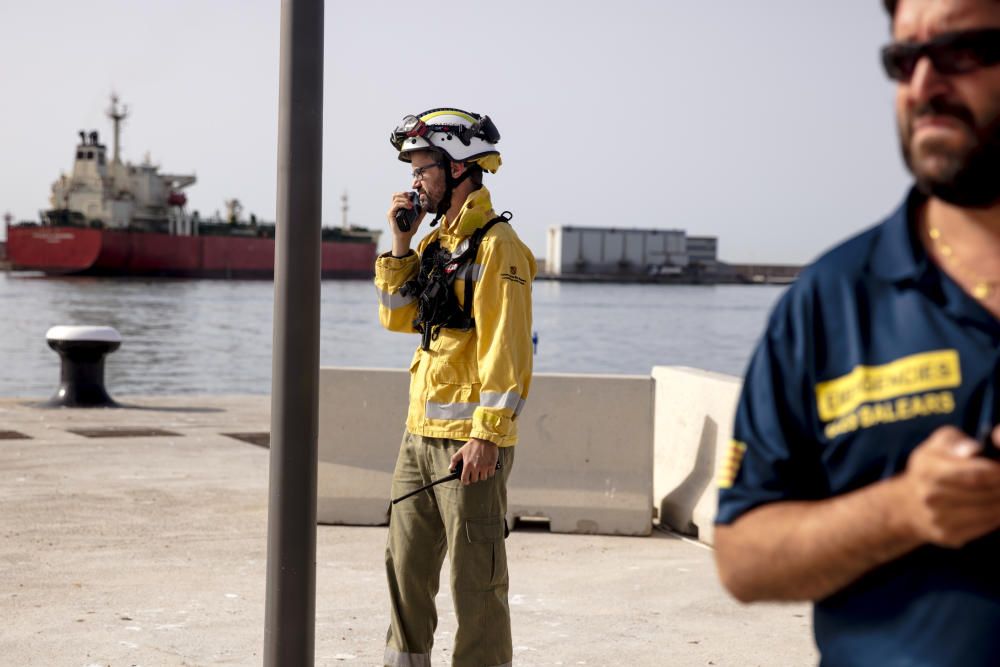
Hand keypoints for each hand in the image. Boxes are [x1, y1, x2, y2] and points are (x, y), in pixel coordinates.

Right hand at [386, 191, 424, 253]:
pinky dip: (403, 204)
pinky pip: (395, 205)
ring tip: (411, 205)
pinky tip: (409, 207)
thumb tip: (425, 203)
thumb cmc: (409, 229)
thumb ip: (422, 211)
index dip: (405, 193)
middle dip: (404, 194)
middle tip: (411, 198)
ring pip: (395, 198)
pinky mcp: (390, 214)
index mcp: (399, 208)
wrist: (404, 238)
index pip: (399, 196)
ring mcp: (392, 211)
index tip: (413, 195)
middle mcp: (394, 208)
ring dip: (405, 199)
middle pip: (395, 195)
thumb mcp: (418, 219)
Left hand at [450, 438, 498, 485]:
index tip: (466, 480)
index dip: (465, 481)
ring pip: (483, 478)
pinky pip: (491, 474)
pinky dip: (489, 472)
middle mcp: (476, 467)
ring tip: (481, 469)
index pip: (465, 479)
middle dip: (474, 477)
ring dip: (482, 475)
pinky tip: (487, 467)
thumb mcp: (461, 451)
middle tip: (474, 472)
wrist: (485, 438)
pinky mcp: (492, 465)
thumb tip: (450, 468)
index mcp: (468, 465)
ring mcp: (484, 467)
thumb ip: (454, 460)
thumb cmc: (473, 444)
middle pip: (475, 480)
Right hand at [899, 425, 999, 547]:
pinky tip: (996, 505)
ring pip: (990, 511)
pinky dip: (997, 516)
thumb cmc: (932, 466)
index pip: (977, 474)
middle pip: (986, 493)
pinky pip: (986, 526)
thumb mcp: (938, 444)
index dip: (999, 472)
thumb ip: (957, 441)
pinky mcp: (949, 536)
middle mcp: (930, 497)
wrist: (908, 505)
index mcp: (928, 470)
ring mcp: (939, 519)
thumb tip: (973, 450)